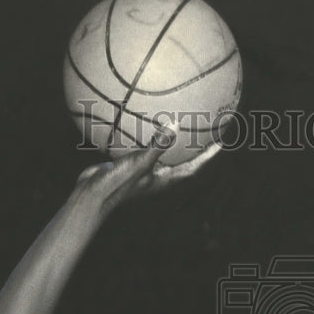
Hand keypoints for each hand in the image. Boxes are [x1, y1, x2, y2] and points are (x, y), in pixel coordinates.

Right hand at [74, 128, 220, 215]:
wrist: (91, 194)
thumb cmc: (118, 183)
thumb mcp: (141, 162)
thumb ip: (159, 145)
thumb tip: (176, 124)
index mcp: (164, 180)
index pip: (192, 167)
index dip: (207, 156)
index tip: (221, 143)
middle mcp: (155, 177)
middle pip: (180, 160)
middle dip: (192, 146)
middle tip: (204, 130)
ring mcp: (140, 171)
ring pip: (159, 153)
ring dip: (168, 140)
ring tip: (176, 121)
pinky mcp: (126, 165)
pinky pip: (139, 146)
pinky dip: (142, 134)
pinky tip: (138, 118)